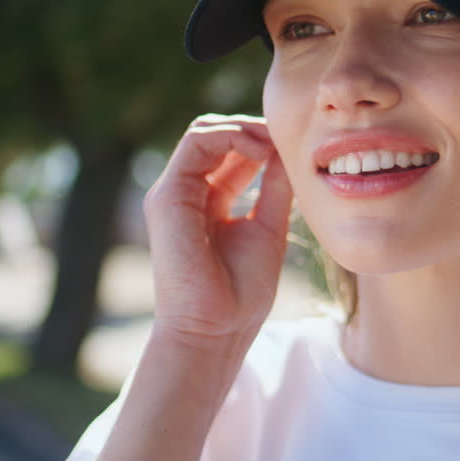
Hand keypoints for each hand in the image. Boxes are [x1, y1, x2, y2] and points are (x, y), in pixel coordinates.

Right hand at [143, 114, 293, 345]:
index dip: (260, 140)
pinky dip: (232, 137)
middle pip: (214, 136)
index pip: (228, 151)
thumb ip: (275, 190)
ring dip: (244, 129)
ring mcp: (172, 193)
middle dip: (252, 129)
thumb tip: (287, 155)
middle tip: (285, 140)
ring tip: (274, 145)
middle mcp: (185, 193)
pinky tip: (260, 151)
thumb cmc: (240, 294)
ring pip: (204, 132)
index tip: (291, 149)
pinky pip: (197, 143)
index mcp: (206, 201)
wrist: (215, 331)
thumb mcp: (268, 228)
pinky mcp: (168, 196)